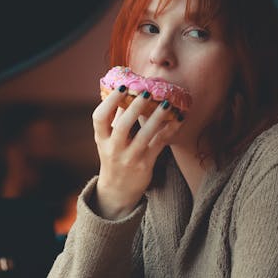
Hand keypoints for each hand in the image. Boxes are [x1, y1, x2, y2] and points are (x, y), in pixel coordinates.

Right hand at [91, 86, 181, 219]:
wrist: (118, 190)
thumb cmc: (114, 158)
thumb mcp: (107, 141)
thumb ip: (114, 120)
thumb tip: (124, 92)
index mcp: (101, 139)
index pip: (99, 118)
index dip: (110, 101)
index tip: (122, 87)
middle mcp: (113, 149)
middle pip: (122, 125)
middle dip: (135, 107)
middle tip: (147, 92)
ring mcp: (129, 158)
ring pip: (144, 135)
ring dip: (157, 117)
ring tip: (167, 103)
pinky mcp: (145, 164)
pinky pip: (159, 143)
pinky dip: (170, 130)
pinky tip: (178, 118)